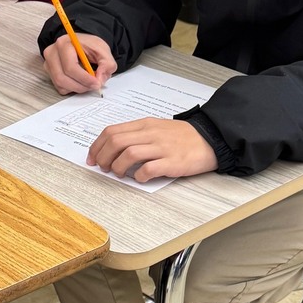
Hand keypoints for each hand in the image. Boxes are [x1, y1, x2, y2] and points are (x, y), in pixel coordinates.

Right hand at [43, 34, 116, 94]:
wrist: (81, 44)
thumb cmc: (89, 45)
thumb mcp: (103, 50)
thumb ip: (107, 64)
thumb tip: (100, 79)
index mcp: (64, 44)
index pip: (70, 66)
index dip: (84, 78)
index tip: (96, 83)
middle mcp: (52, 53)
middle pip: (62, 77)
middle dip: (81, 86)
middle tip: (94, 86)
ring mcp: (49, 63)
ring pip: (60, 84)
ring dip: (77, 88)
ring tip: (88, 83)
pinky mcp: (50, 72)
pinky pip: (59, 87)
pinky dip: (71, 88)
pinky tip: (80, 81)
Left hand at [87, 117, 217, 182]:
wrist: (210, 138)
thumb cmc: (181, 136)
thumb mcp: (156, 128)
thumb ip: (136, 135)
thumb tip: (112, 149)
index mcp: (144, 124)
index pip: (111, 131)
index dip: (96, 146)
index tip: (92, 158)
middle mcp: (150, 133)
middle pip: (116, 142)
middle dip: (103, 157)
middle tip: (103, 168)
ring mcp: (162, 147)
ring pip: (129, 154)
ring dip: (118, 167)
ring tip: (119, 174)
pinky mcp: (172, 162)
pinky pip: (149, 168)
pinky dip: (139, 176)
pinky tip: (140, 178)